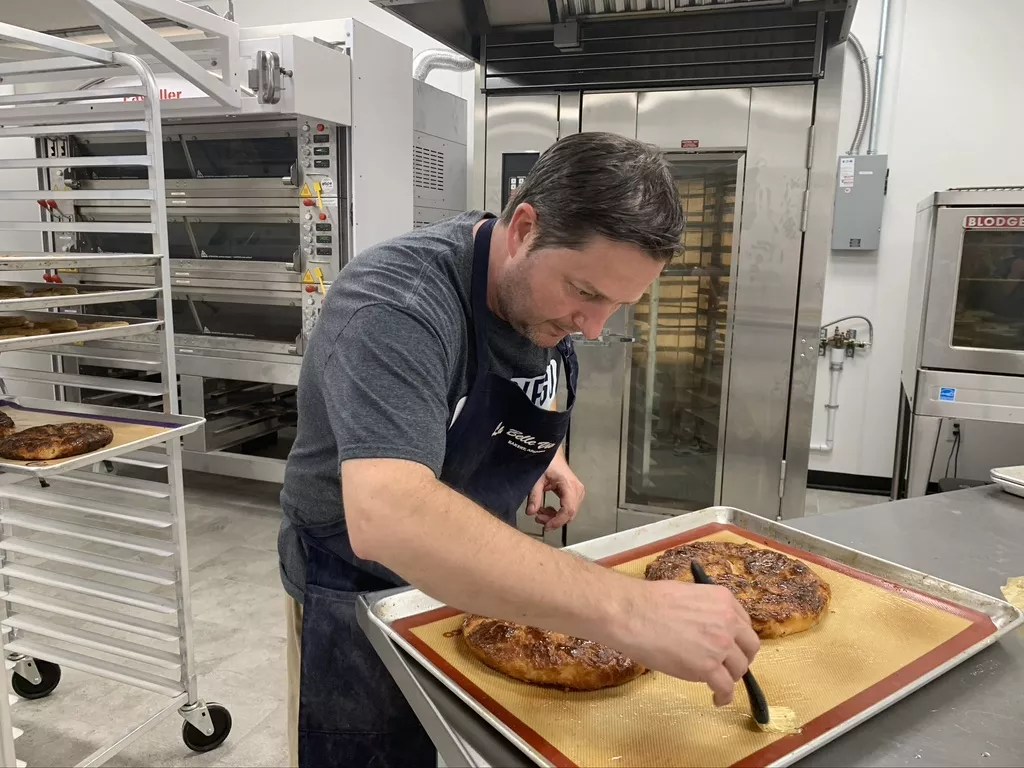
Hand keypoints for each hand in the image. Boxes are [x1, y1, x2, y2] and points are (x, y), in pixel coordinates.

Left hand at [525, 450, 584, 530]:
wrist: (552, 454)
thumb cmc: (547, 462)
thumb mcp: (537, 479)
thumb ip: (534, 496)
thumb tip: (531, 512)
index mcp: (569, 485)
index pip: (568, 510)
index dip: (557, 521)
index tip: (546, 526)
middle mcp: (577, 490)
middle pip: (570, 514)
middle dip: (554, 520)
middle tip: (538, 519)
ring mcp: (577, 492)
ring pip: (569, 513)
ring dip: (555, 517)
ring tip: (540, 513)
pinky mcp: (574, 493)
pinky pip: (568, 508)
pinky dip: (557, 512)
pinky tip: (546, 510)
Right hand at [609, 579, 759, 706]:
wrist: (632, 614)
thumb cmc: (649, 602)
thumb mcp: (687, 594)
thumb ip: (704, 610)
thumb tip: (702, 625)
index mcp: (723, 600)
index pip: (744, 624)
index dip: (738, 638)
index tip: (731, 646)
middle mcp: (728, 622)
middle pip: (750, 646)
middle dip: (741, 658)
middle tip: (729, 665)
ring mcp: (720, 646)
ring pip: (739, 669)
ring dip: (731, 677)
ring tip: (719, 683)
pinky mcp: (708, 667)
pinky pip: (726, 687)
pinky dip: (724, 696)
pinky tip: (717, 699)